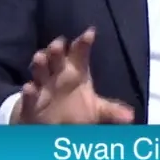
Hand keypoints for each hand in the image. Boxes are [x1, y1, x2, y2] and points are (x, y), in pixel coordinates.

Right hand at [12, 28, 134, 124]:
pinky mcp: (31, 104)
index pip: (79, 54)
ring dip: (40, 64)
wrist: (49, 126)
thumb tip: (131, 117)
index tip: (90, 33)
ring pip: (39, 72)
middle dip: (56, 50)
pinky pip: (29, 97)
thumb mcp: (95, 110)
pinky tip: (29, 87)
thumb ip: (110, 111)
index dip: (83, 44)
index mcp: (75, 73)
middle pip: (56, 58)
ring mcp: (42, 88)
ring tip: (41, 57)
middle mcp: (57, 76)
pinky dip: (29, 93)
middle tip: (59, 44)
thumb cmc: (73, 110)